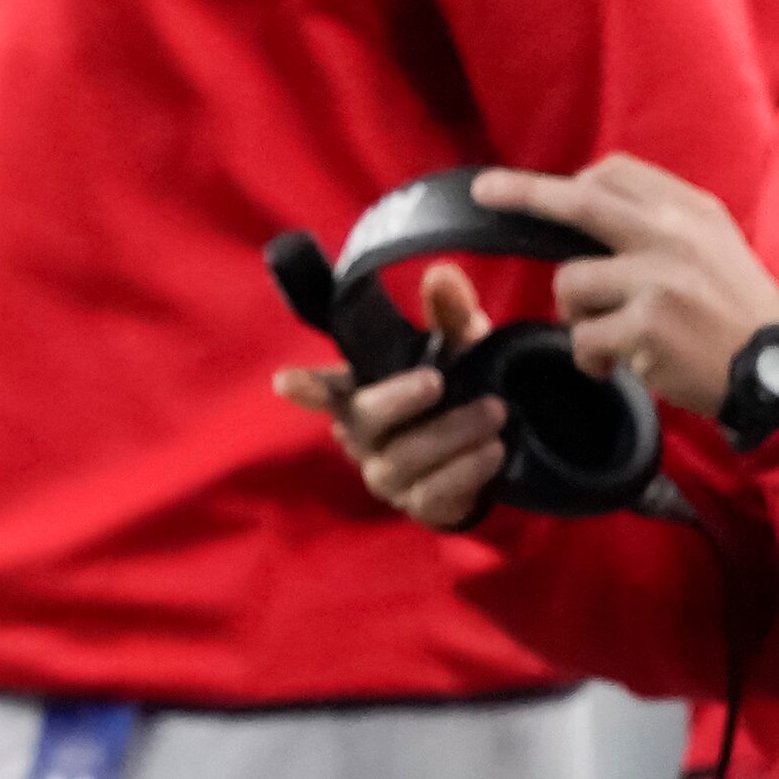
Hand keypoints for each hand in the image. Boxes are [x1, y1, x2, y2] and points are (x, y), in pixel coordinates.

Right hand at [276, 264, 509, 530]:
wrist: (493, 452)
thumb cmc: (459, 388)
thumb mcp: (458, 346)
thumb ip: (450, 313)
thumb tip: (441, 274)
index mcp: (360, 391)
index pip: (323, 389)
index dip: (305, 387)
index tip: (284, 382)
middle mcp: (362, 435)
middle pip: (360, 421)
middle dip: (395, 399)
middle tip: (437, 380)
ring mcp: (387, 475)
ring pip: (402, 458)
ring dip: (450, 434)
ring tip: (494, 412)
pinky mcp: (418, 505)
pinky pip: (433, 493)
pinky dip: (465, 471)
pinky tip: (494, 450)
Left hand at [471, 155, 778, 417]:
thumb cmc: (738, 314)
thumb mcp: (714, 246)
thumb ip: (659, 224)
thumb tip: (585, 201)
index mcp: (691, 211)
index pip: (617, 173)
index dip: (570, 182)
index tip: (535, 188)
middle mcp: (674, 236)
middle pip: (581, 201)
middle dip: (523, 193)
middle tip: (484, 191)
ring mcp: (659, 279)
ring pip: (571, 281)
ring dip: (574, 314)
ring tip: (606, 336)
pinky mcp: (648, 325)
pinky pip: (583, 336)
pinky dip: (588, 356)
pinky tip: (612, 366)